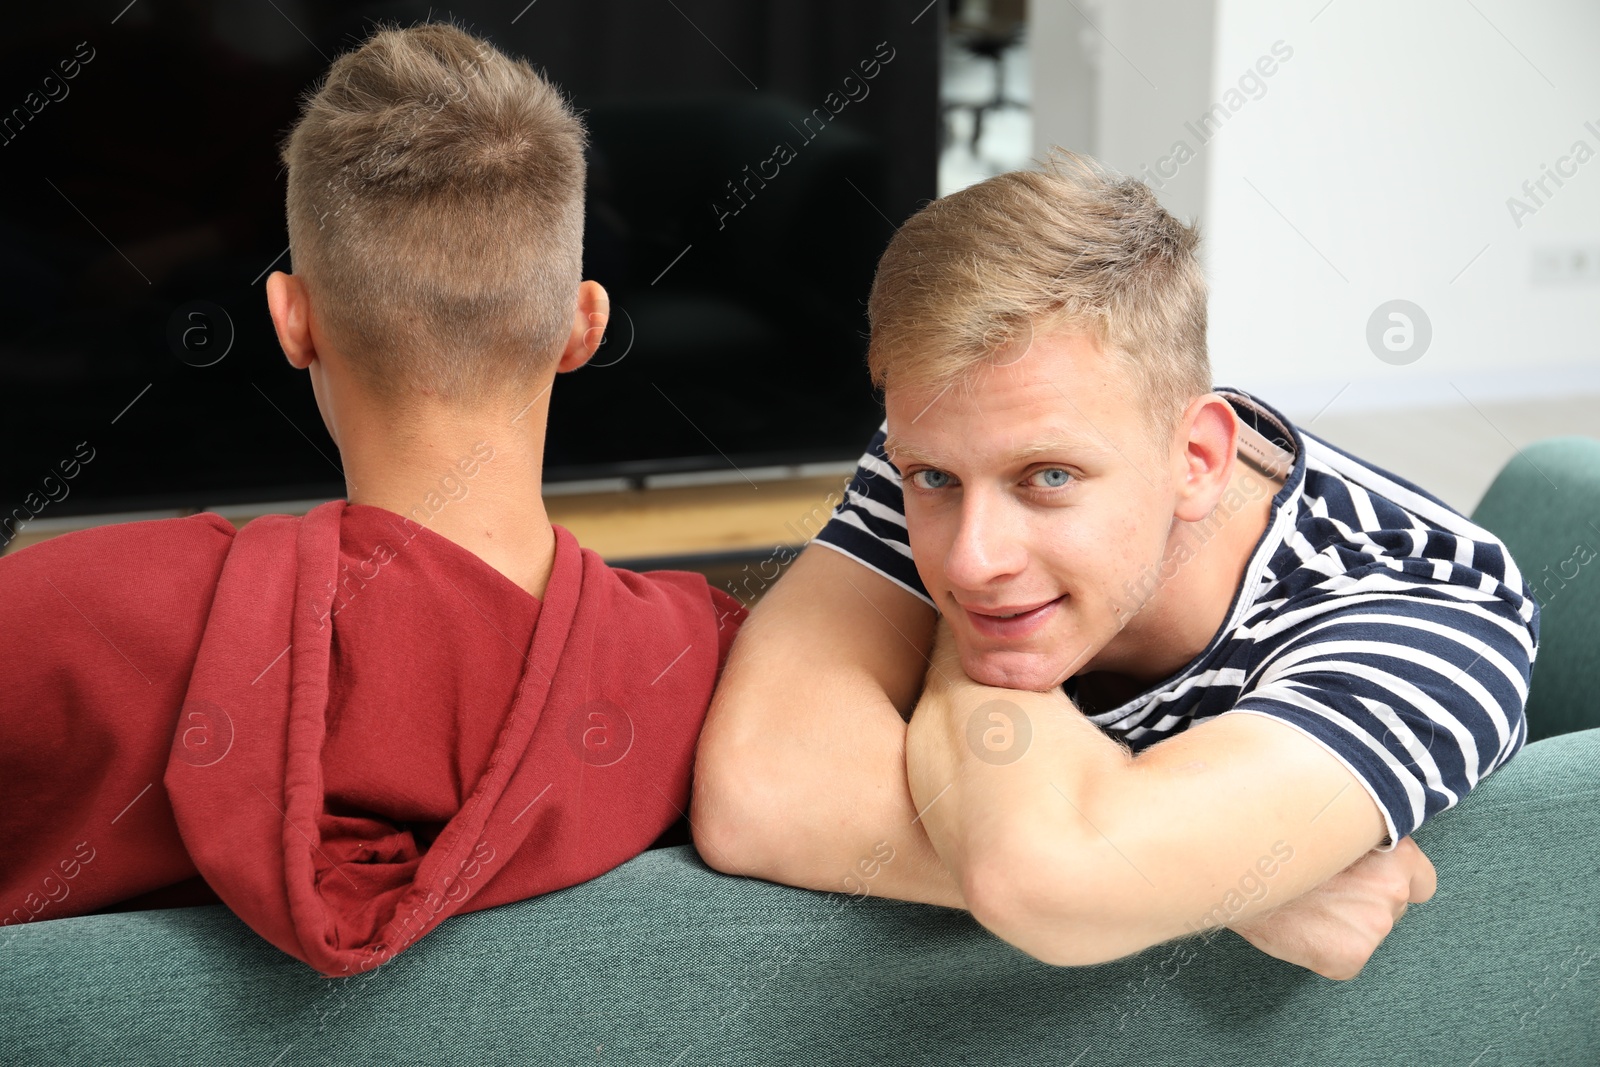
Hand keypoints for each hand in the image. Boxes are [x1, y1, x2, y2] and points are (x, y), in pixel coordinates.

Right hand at [1228, 836, 1437, 979]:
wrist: (1227, 867)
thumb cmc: (1270, 834)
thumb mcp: (1325, 820)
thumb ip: (1356, 835)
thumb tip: (1360, 841)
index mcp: (1393, 851)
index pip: (1420, 877)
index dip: (1394, 875)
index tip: (1370, 875)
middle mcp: (1392, 890)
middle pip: (1392, 905)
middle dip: (1365, 897)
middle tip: (1324, 886)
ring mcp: (1373, 927)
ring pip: (1368, 930)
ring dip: (1344, 922)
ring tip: (1304, 903)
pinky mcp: (1349, 957)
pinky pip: (1346, 956)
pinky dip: (1324, 947)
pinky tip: (1298, 926)